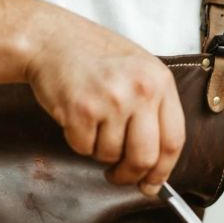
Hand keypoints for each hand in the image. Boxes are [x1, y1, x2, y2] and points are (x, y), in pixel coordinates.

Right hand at [24, 13, 184, 193]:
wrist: (50, 38)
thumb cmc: (93, 56)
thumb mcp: (138, 70)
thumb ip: (153, 109)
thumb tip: (157, 166)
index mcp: (160, 81)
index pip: (174, 140)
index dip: (163, 170)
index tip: (152, 183)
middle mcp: (140, 89)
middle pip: (145, 157)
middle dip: (129, 175)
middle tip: (118, 175)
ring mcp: (111, 100)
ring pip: (111, 155)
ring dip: (99, 150)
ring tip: (92, 123)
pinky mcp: (81, 110)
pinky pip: (83, 148)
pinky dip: (77, 141)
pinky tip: (76, 117)